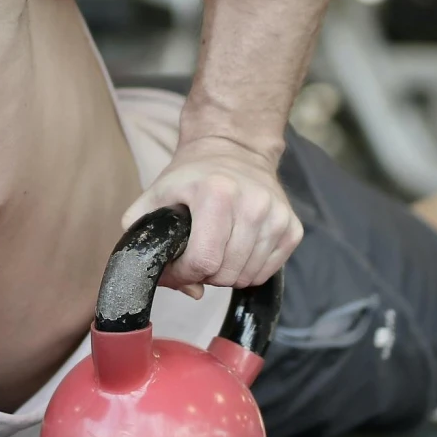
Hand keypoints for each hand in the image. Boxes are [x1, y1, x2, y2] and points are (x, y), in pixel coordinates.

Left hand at [123, 138, 300, 296]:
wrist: (235, 150)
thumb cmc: (192, 178)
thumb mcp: (155, 196)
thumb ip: (144, 238)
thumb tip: (186, 287)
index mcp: (217, 193)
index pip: (203, 260)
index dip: (183, 274)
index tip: (178, 266)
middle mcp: (254, 203)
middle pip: (226, 273)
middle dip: (205, 275)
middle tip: (197, 256)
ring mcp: (277, 216)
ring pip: (248, 277)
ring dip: (227, 274)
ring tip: (216, 251)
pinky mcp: (293, 228)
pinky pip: (267, 272)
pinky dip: (248, 271)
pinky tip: (237, 250)